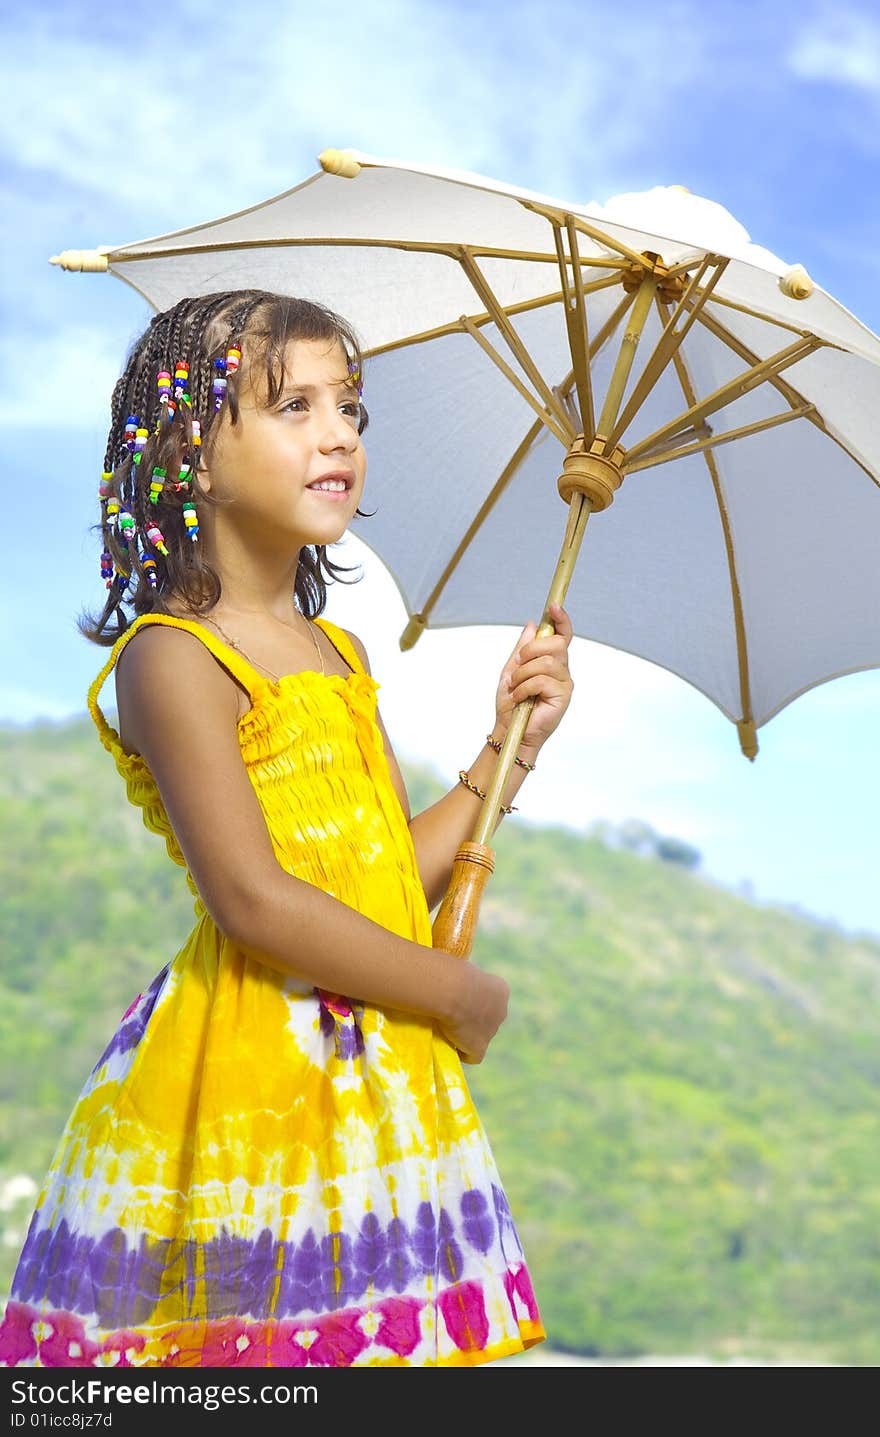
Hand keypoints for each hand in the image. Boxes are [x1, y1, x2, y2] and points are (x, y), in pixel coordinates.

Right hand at [437, 961, 509, 1064]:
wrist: (452, 990)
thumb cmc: (453, 973)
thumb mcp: (464, 971)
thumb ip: (467, 982)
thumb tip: (456, 985)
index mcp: (501, 990)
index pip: (490, 1000)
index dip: (474, 1003)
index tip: (459, 1002)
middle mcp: (502, 1011)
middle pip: (488, 1019)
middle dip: (474, 1019)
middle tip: (452, 1016)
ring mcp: (492, 1031)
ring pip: (480, 1037)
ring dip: (467, 1035)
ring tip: (446, 1030)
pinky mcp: (480, 1047)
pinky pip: (472, 1055)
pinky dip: (462, 1052)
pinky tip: (448, 1045)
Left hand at [493, 601, 574, 751]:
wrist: (509, 729)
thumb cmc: (512, 704)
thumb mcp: (512, 669)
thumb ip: (523, 648)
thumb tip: (533, 624)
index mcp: (552, 662)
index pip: (563, 635)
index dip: (561, 619)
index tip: (553, 606)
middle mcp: (562, 671)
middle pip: (556, 644)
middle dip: (531, 651)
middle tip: (517, 665)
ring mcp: (564, 683)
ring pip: (546, 662)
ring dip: (522, 674)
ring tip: (515, 688)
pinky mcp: (563, 697)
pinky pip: (541, 680)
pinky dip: (523, 688)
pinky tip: (520, 698)